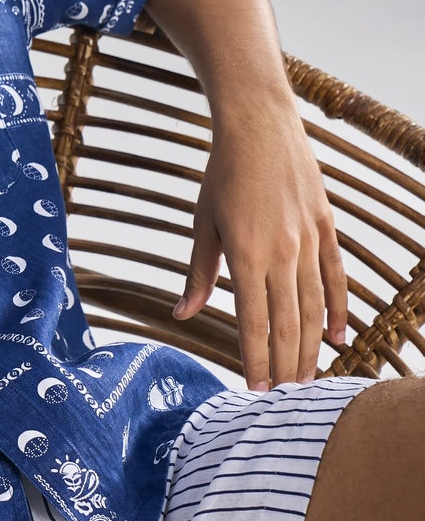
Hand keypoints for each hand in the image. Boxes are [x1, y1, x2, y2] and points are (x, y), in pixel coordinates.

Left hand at [172, 97, 348, 389]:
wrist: (259, 125)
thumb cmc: (222, 174)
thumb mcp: (202, 224)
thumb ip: (199, 273)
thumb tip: (183, 314)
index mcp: (246, 255)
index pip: (252, 322)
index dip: (254, 359)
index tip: (255, 389)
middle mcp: (282, 252)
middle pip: (287, 323)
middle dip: (285, 364)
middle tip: (283, 395)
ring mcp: (308, 240)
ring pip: (314, 306)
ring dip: (310, 346)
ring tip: (307, 378)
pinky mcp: (326, 226)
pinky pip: (335, 277)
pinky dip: (337, 309)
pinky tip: (336, 337)